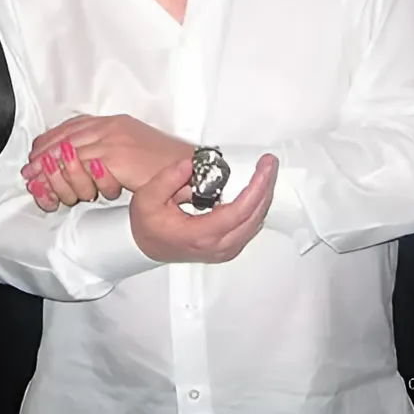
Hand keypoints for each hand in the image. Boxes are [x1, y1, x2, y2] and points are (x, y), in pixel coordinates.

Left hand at [22, 115, 194, 199]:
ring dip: (53, 173)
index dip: (49, 143)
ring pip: (69, 153)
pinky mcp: (115, 156)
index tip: (35, 157)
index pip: (70, 127)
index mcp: (113, 123)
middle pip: (64, 138)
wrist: (190, 171)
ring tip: (45, 186)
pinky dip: (72, 180)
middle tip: (30, 175)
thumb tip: (81, 165)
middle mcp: (110, 127)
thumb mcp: (132, 153)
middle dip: (43, 158)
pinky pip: (83, 168)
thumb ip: (107, 153)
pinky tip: (69, 190)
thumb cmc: (165, 168)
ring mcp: (113, 139)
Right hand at [130, 153, 278, 263]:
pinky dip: (258, 206)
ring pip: (256, 223)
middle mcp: (218, 246)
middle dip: (266, 186)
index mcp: (200, 235)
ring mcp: (225, 250)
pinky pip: (251, 227)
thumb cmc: (148, 226)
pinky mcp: (228, 249)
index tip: (263, 168)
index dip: (256, 188)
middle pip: (254, 216)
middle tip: (269, 164)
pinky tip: (258, 191)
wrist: (145, 248)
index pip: (239, 211)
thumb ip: (167, 179)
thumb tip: (189, 165)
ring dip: (264, 196)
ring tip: (266, 172)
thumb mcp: (147, 198)